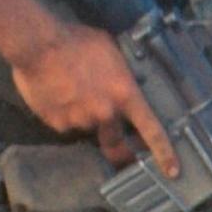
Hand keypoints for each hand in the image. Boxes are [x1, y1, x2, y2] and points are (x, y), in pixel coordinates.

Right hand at [8, 20, 179, 177]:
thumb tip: (122, 82)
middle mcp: (105, 113)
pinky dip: (63, 114)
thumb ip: (119, 75)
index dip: (164, 153)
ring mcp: (79, 121)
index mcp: (125, 95)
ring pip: (87, 127)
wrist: (39, 45)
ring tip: (73, 91)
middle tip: (121, 153)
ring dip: (85, 117)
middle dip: (120, 151)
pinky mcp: (56, 123)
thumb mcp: (111, 52)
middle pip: (116, 143)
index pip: (151, 130)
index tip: (172, 171)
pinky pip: (65, 123)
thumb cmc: (78, 41)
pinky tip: (57, 94)